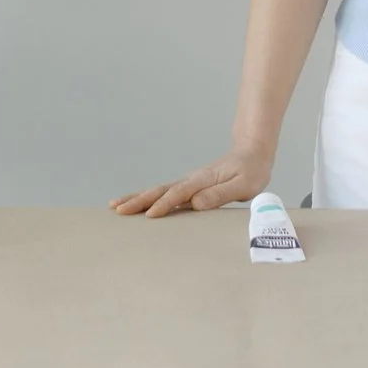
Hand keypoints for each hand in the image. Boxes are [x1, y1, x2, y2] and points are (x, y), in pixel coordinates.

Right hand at [110, 143, 274, 217]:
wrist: (252, 153)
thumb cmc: (251, 171)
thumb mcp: (243, 184)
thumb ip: (220, 194)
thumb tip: (196, 203)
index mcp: (203, 181)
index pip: (180, 194)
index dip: (165, 204)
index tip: (149, 215)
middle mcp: (191, 180)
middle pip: (160, 190)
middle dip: (139, 200)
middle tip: (118, 210)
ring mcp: (188, 182)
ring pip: (158, 190)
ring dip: (137, 198)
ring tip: (116, 206)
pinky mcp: (188, 187)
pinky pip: (164, 193)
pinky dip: (147, 197)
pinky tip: (137, 202)